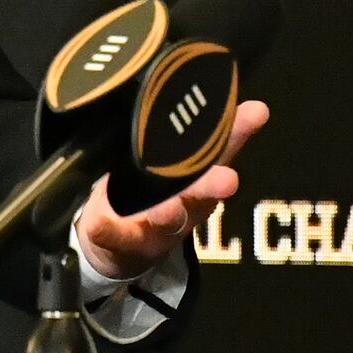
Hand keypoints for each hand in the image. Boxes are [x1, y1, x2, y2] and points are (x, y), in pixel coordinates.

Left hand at [73, 99, 268, 282]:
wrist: (124, 247)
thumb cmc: (162, 195)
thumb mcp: (190, 166)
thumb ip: (219, 136)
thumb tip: (257, 106)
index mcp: (201, 183)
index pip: (221, 153)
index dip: (236, 134)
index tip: (255, 114)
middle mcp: (184, 207)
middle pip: (198, 195)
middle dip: (210, 187)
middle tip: (227, 180)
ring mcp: (154, 227)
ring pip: (164, 220)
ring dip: (167, 213)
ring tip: (163, 208)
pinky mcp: (122, 240)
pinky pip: (114, 236)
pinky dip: (106, 230)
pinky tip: (95, 223)